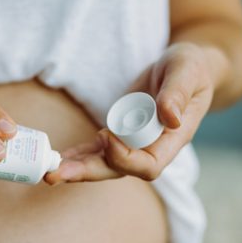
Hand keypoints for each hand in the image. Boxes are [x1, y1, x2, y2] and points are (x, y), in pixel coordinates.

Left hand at [45, 42, 216, 183]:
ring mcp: (133, 143)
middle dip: (87, 173)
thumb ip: (178, 92)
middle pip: (117, 170)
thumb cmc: (192, 68)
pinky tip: (58, 159)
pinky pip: (96, 151)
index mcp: (172, 140)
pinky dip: (77, 155)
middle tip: (57, 174)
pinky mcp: (118, 134)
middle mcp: (151, 148)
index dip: (124, 157)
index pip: (148, 165)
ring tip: (49, 172)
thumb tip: (170, 118)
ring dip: (76, 168)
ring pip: (103, 164)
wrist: (186, 69)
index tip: (106, 134)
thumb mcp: (188, 70)